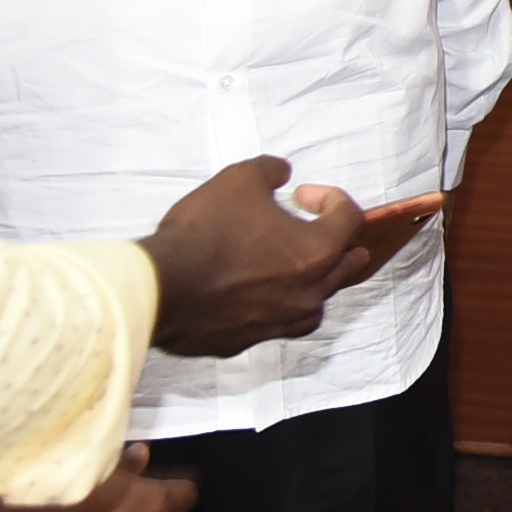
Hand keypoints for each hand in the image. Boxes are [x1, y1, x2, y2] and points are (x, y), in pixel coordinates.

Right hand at [141, 157, 369, 356]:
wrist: (161, 286)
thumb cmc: (204, 235)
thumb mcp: (239, 180)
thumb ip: (269, 170)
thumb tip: (280, 172)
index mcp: (317, 251)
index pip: (349, 219)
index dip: (330, 198)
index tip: (303, 195)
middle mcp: (308, 292)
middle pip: (348, 265)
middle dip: (337, 241)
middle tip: (315, 227)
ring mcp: (281, 320)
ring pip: (317, 301)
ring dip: (313, 279)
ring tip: (292, 262)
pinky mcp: (251, 340)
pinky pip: (279, 322)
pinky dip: (278, 305)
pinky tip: (259, 292)